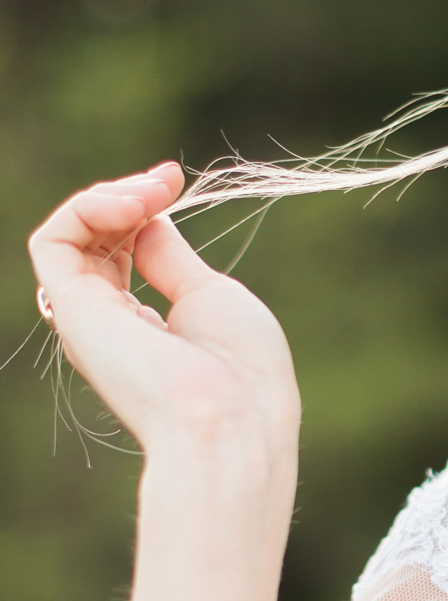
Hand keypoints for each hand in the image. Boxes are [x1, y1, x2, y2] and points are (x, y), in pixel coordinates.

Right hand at [28, 163, 299, 470]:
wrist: (229, 420)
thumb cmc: (240, 371)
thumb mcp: (211, 298)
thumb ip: (172, 260)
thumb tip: (150, 219)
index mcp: (147, 328)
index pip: (124, 250)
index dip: (145, 208)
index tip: (174, 181)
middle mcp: (109, 324)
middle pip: (96, 238)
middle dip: (129, 195)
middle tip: (167, 180)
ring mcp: (88, 318)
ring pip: (70, 235)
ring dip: (110, 196)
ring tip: (151, 193)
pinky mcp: (72, 309)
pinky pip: (52, 241)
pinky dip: (87, 208)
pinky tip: (131, 207)